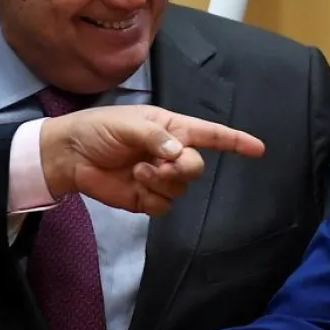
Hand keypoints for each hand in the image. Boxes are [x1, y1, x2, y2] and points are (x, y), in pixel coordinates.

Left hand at [38, 104, 264, 214]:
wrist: (71, 156)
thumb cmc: (98, 129)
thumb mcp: (127, 124)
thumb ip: (155, 137)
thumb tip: (178, 153)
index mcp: (172, 128)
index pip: (210, 134)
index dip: (235, 141)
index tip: (259, 149)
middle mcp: (171, 152)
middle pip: (196, 167)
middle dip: (183, 168)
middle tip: (159, 163)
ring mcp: (159, 177)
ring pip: (181, 188)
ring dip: (161, 181)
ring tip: (138, 171)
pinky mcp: (146, 198)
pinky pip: (164, 205)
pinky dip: (153, 198)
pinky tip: (135, 185)